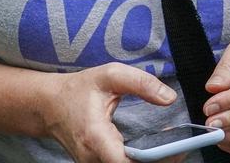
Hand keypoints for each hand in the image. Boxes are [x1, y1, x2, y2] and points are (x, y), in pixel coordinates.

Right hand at [43, 63, 176, 162]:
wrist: (49, 105)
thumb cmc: (78, 90)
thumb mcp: (110, 75)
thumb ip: (141, 83)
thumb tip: (169, 98)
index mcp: (95, 136)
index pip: (123, 162)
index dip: (151, 160)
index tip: (174, 148)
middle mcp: (91, 157)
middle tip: (180, 148)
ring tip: (170, 149)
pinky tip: (154, 152)